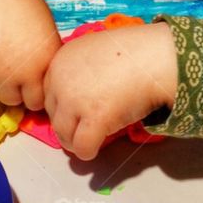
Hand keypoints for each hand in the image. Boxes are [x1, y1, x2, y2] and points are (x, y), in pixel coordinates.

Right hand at [0, 0, 60, 110]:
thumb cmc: (19, 1)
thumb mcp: (44, 26)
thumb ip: (46, 54)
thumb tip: (44, 78)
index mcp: (48, 56)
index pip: (49, 92)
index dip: (42, 89)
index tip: (35, 83)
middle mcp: (27, 69)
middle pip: (30, 102)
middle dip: (26, 94)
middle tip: (19, 80)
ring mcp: (1, 71)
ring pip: (7, 101)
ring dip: (6, 93)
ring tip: (3, 76)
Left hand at [43, 22, 177, 160]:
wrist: (154, 56)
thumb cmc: (132, 52)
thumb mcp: (92, 50)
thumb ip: (78, 69)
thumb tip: (76, 94)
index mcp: (60, 61)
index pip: (48, 94)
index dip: (63, 106)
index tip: (76, 112)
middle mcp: (60, 80)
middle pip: (53, 114)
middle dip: (68, 123)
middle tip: (85, 127)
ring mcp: (74, 101)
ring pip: (62, 133)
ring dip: (75, 140)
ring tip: (90, 139)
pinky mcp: (93, 120)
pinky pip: (82, 147)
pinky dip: (88, 151)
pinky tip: (97, 147)